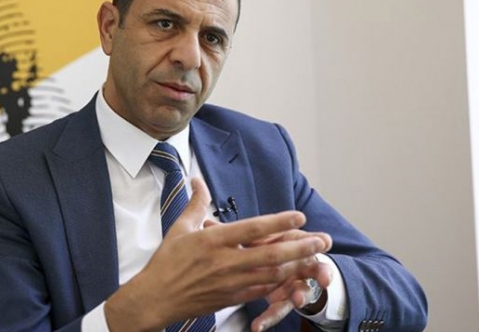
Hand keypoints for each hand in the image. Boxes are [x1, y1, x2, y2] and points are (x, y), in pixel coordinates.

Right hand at [104, 177, 329, 331]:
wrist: (155, 298)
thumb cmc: (166, 262)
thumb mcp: (180, 228)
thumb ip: (196, 203)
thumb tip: (198, 180)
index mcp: (213, 241)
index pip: (252, 228)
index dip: (279, 222)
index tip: (299, 215)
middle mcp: (225, 262)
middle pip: (271, 254)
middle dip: (300, 247)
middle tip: (323, 240)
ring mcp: (230, 282)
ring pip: (272, 274)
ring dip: (296, 266)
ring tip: (317, 257)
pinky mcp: (231, 298)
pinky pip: (262, 290)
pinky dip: (280, 283)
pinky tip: (294, 276)